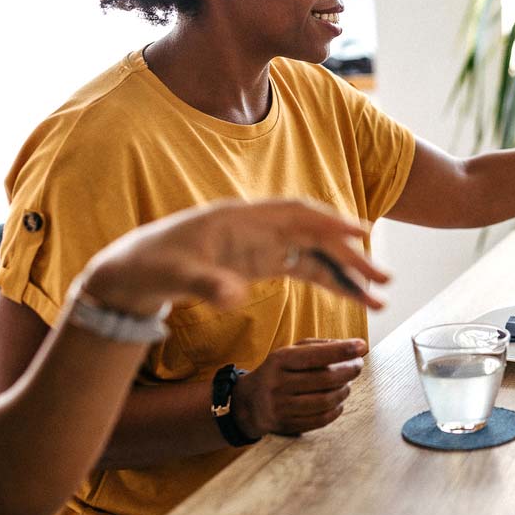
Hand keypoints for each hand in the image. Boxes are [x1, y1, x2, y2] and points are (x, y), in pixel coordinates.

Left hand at [79, 198, 388, 314]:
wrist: (130, 272)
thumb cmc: (147, 265)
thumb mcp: (172, 277)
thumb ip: (206, 285)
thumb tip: (236, 297)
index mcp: (240, 219)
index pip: (296, 214)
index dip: (330, 222)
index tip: (361, 234)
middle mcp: (259, 228)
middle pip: (316, 235)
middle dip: (352, 256)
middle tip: (384, 282)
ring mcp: (262, 245)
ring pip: (316, 254)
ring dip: (347, 274)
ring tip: (378, 299)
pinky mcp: (261, 263)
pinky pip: (305, 269)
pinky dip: (330, 281)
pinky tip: (352, 297)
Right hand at [231, 338, 365, 436]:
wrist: (248, 403)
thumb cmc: (279, 372)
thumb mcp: (290, 353)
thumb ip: (319, 346)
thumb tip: (352, 346)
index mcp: (279, 360)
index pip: (315, 355)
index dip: (342, 350)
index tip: (362, 345)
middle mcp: (278, 383)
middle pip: (325, 379)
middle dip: (349, 371)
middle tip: (358, 365)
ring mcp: (281, 407)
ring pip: (325, 400)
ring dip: (344, 391)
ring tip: (348, 384)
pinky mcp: (286, 425)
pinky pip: (320, 419)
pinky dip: (336, 410)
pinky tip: (339, 401)